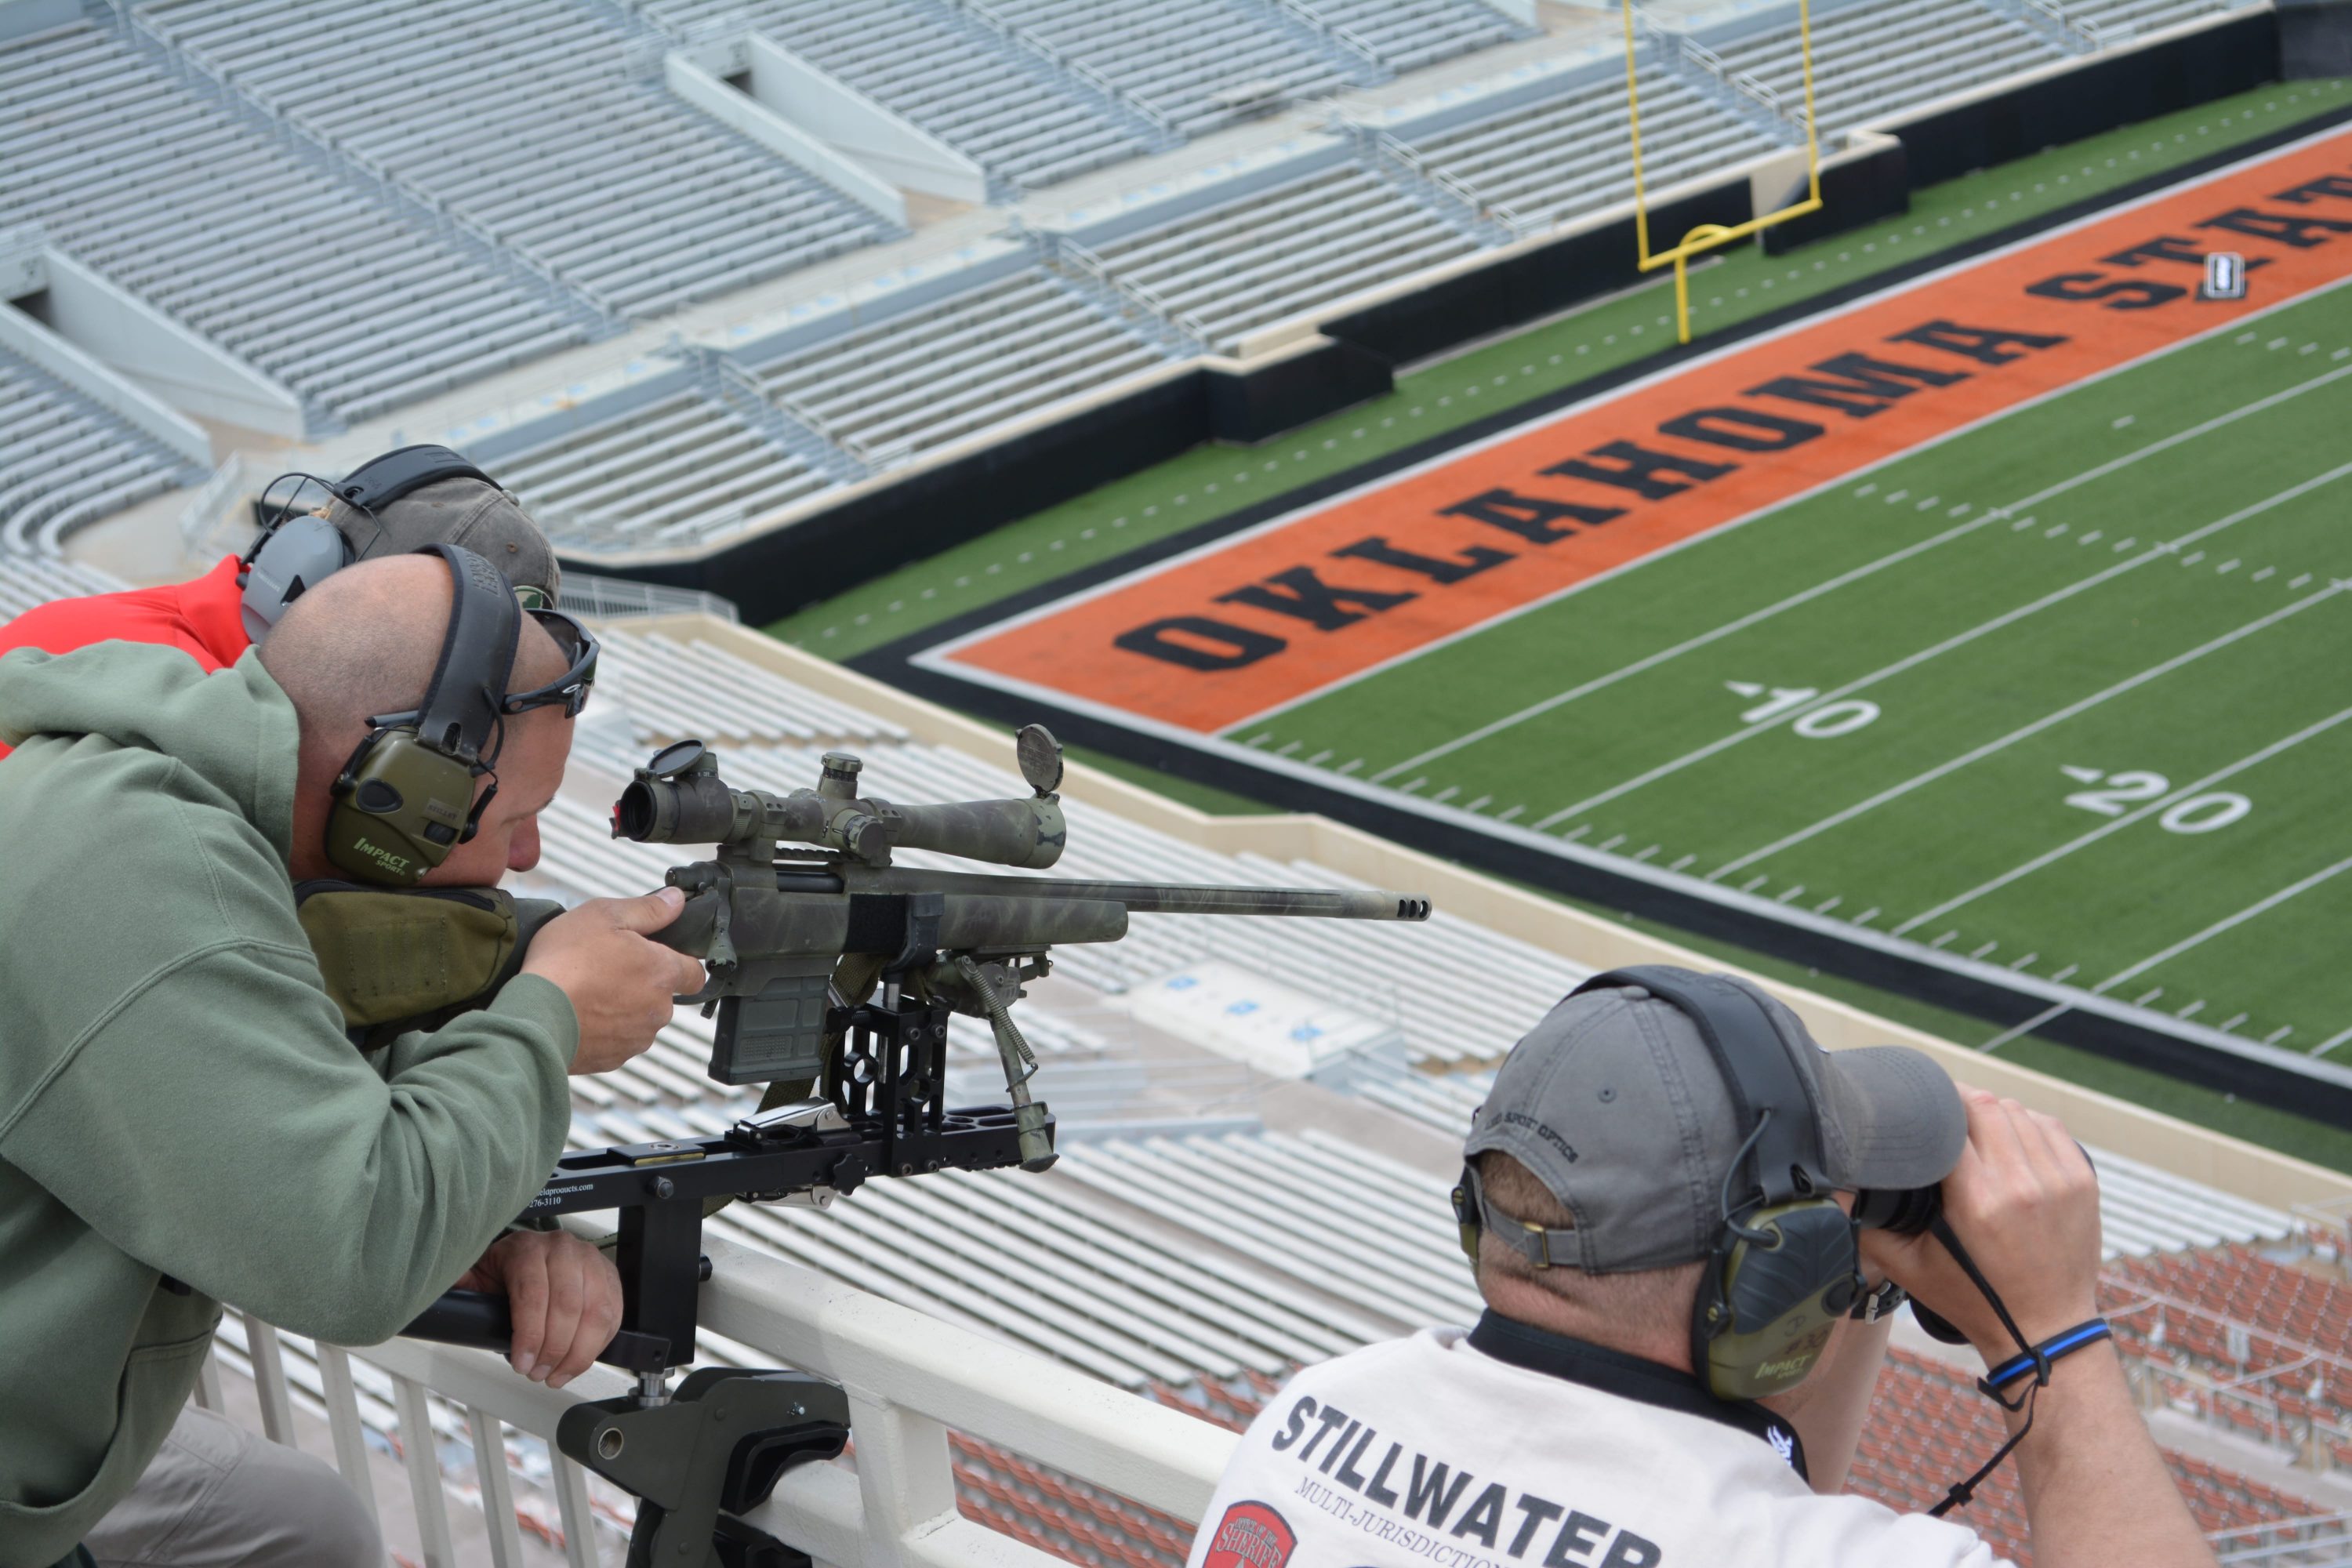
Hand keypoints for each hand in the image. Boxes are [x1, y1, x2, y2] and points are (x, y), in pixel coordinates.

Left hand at [454, 1230, 622, 1388]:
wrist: (528, 1256)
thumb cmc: (501, 1272)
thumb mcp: (473, 1276)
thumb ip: (456, 1291)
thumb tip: (430, 1302)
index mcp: (526, 1248)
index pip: (533, 1293)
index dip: (529, 1335)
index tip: (521, 1363)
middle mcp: (563, 1249)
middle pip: (567, 1306)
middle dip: (553, 1350)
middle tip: (537, 1373)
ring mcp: (591, 1260)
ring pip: (595, 1313)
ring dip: (577, 1353)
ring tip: (557, 1374)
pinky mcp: (609, 1277)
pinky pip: (613, 1315)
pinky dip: (598, 1345)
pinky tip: (577, 1361)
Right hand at [521, 887, 704, 1074]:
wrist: (531, 1016)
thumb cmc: (565, 962)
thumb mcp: (604, 915)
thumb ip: (648, 909)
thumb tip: (677, 900)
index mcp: (663, 973)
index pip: (695, 973)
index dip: (679, 961)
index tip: (658, 956)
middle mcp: (658, 1010)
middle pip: (663, 995)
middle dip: (642, 982)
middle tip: (607, 967)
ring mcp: (636, 1038)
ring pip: (640, 1019)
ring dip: (622, 1007)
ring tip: (588, 991)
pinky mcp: (613, 1059)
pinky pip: (616, 1040)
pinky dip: (603, 1029)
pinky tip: (580, 1014)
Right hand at [1859, 1085, 2102, 1363]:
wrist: (2046, 1329)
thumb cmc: (1974, 1300)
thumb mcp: (1908, 1268)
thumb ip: (1868, 1225)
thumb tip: (1836, 1187)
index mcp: (1977, 1201)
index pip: (1951, 1119)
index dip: (1929, 1105)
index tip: (1915, 1108)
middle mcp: (2021, 1184)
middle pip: (1986, 1105)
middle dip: (1959, 1101)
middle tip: (1941, 1113)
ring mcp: (2058, 1180)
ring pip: (2018, 1111)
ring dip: (1993, 1112)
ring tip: (1974, 1129)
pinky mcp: (2082, 1181)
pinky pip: (2050, 1127)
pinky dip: (2027, 1123)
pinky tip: (2011, 1138)